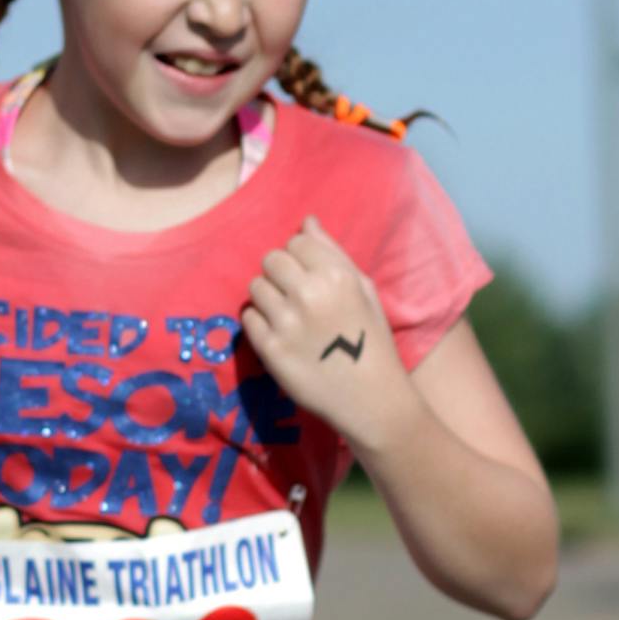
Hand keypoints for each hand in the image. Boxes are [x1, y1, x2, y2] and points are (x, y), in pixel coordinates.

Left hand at [239, 217, 412, 452]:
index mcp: (336, 275)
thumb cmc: (370, 340)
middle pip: (271, 260)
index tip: (309, 277)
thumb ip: (333, 253)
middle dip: (279, 274)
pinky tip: (278, 334)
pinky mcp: (270, 349)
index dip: (300, 258)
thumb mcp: (364, 290)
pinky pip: (248, 317)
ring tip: (286, 316)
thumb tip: (306, 222)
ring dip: (267, 297)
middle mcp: (309, 293)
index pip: (297, 242)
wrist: (370, 398)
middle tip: (293, 296)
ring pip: (255, 286)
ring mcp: (286, 321)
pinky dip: (258, 322)